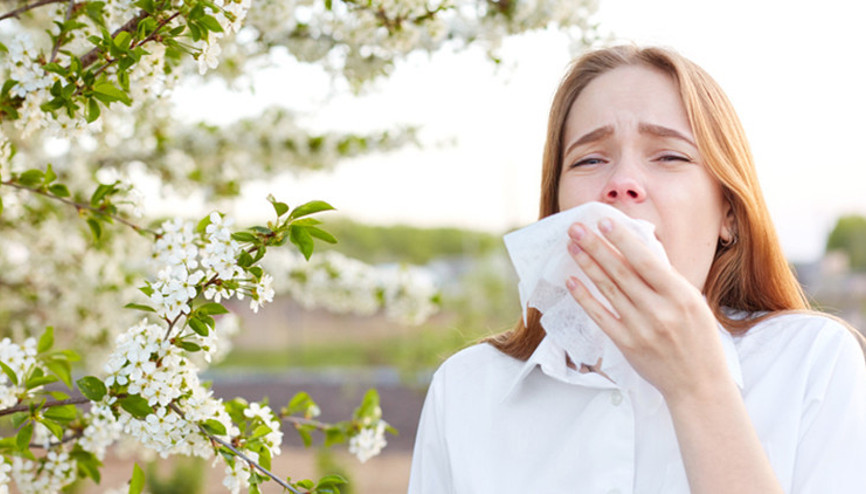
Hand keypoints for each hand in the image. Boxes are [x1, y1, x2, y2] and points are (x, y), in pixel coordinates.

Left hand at [565, 217, 730, 401]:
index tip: (604, 221)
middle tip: (577, 227)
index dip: (623, 240)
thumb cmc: (699, 339)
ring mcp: (641, 329)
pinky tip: (572, 281)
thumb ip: (667, 279)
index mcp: (681, 296)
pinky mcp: (627, 344)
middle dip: (596, 246)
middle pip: (621, 272)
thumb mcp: (694, 303)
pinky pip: (600, 316)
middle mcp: (660, 311)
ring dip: (587, 266)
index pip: (646, 261)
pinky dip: (585, 297)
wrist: (699, 384)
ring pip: (608, 290)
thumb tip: (638, 250)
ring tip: (572, 246)